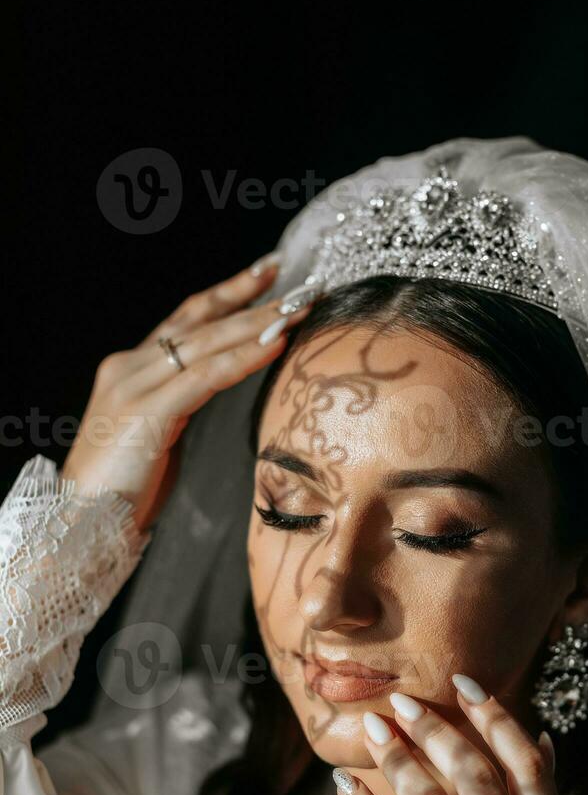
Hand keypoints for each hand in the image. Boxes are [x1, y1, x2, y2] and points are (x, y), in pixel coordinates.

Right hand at [61, 255, 310, 531]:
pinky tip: (275, 346)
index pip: (187, 318)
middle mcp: (130, 366)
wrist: (81, 521)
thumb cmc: (124, 486)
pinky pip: (205, 378)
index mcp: (131, 368)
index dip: (229, 292)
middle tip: (299, 285)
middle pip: (201, 320)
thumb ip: (182, 400)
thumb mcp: (158, 430)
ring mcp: (134, 386)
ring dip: (257, 324)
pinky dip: (242, 359)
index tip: (267, 272)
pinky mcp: (146, 413)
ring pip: (206, 342)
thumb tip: (223, 382)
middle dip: (253, 299)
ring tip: (297, 309)